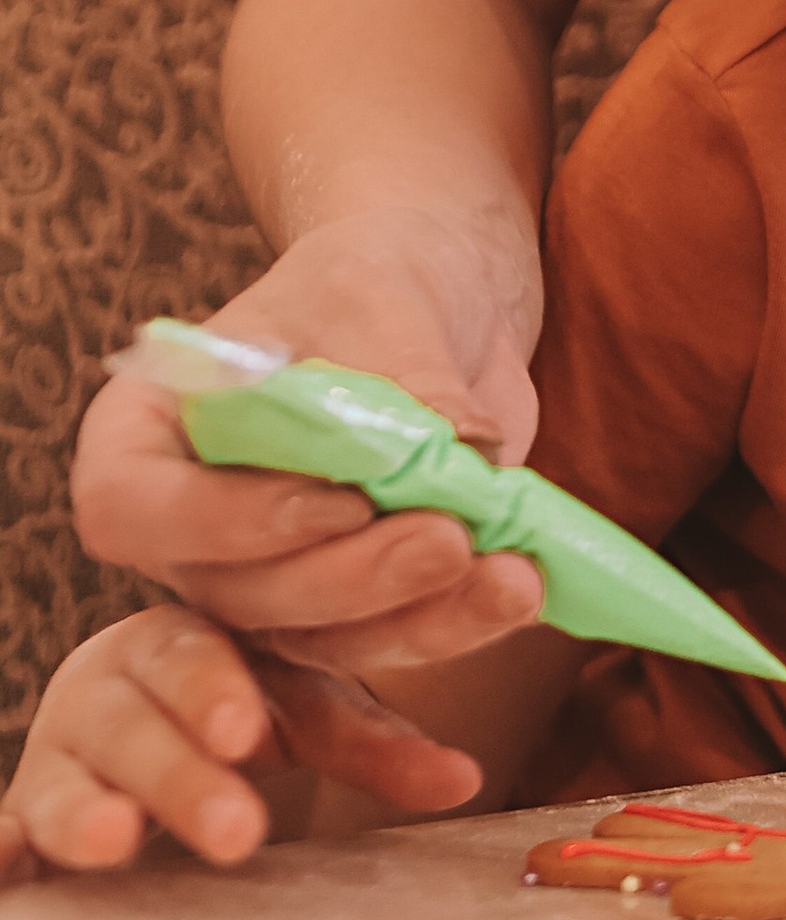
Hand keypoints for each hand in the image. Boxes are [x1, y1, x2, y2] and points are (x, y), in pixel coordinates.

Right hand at [0, 608, 481, 886]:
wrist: (145, 714)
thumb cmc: (237, 706)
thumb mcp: (305, 713)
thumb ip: (376, 743)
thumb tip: (465, 779)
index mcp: (179, 645)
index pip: (191, 654)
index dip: (215, 692)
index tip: (250, 733)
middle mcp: (109, 689)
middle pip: (133, 724)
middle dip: (180, 775)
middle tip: (235, 828)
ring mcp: (60, 756)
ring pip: (63, 779)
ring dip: (85, 812)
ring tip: (114, 844)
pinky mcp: (23, 819)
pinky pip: (2, 834)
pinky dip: (0, 853)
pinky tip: (2, 880)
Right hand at [70, 208, 544, 677]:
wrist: (437, 303)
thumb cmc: (374, 281)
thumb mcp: (376, 298)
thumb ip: (400, 376)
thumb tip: (458, 448)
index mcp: (146, 433)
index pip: (130, 507)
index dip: (226, 522)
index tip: (338, 497)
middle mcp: (190, 522)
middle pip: (238, 591)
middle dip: (353, 576)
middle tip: (448, 540)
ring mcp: (268, 572)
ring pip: (317, 634)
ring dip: (417, 618)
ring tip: (510, 577)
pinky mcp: (350, 600)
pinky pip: (386, 637)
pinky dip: (456, 621)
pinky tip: (521, 587)